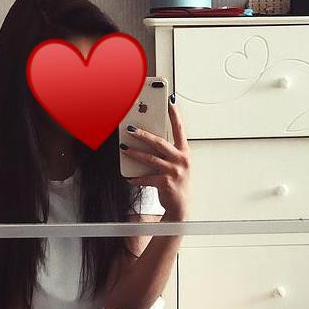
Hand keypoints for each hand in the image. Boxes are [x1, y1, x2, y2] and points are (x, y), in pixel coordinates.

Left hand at [123, 99, 190, 220]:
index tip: (169, 101)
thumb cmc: (178, 184)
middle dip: (143, 134)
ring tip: (124, 148)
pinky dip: (136, 178)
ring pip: (150, 158)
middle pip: (159, 142)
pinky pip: (147, 178)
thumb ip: (168, 152)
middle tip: (130, 128)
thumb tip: (149, 140)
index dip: (175, 115)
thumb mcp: (178, 165)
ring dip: (135, 153)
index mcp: (184, 153)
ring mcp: (174, 172)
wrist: (181, 207)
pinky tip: (128, 177)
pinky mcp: (166, 183)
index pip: (180, 129)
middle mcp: (181, 160)